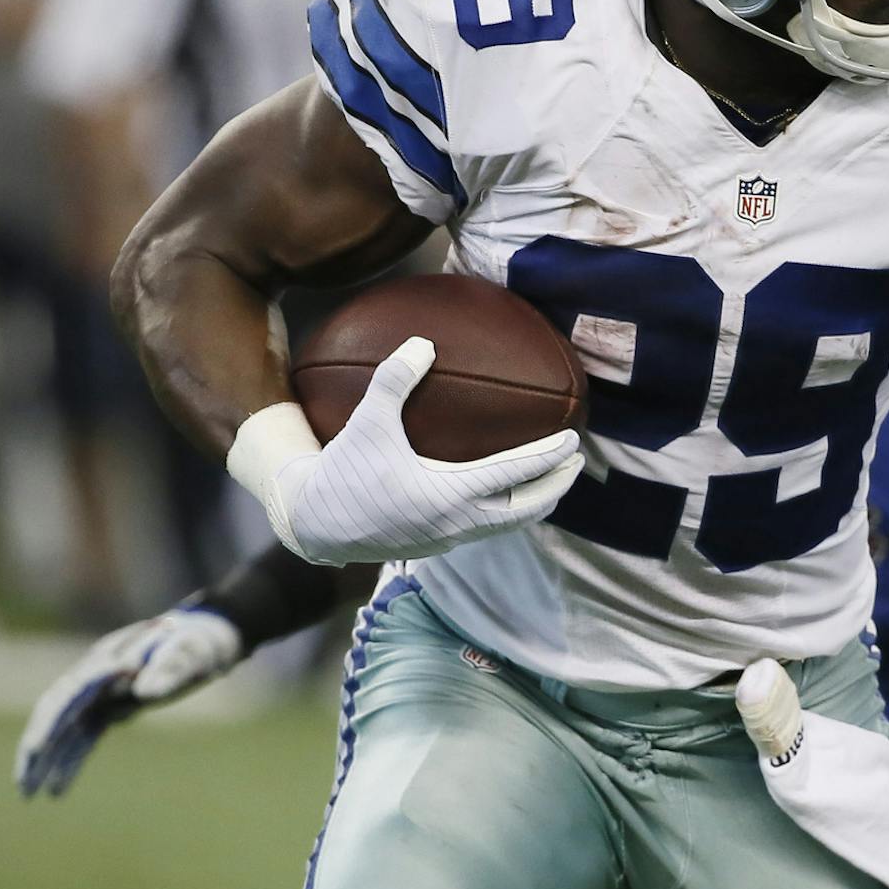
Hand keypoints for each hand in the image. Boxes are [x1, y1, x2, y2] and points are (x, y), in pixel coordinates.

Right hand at [14, 608, 243, 797]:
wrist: (203, 641)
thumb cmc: (196, 645)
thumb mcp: (189, 655)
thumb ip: (169, 670)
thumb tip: (146, 691)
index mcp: (109, 658)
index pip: (71, 692)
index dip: (52, 720)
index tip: (37, 748)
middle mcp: (95, 676)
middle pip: (56, 713)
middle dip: (37, 746)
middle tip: (24, 784)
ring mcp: (100, 693)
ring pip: (65, 730)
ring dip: (45, 761)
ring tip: (28, 795)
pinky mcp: (109, 708)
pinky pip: (83, 738)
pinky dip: (70, 762)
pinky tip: (56, 791)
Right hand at [236, 336, 584, 565]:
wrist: (311, 525)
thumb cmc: (342, 471)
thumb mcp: (367, 423)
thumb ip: (394, 381)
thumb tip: (421, 342)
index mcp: (447, 496)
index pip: (514, 476)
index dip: (547, 458)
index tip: (572, 441)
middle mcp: (455, 524)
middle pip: (525, 510)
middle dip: (555, 487)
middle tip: (576, 462)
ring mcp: (448, 540)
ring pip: (507, 526)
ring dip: (534, 504)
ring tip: (554, 481)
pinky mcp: (437, 546)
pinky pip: (485, 529)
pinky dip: (506, 513)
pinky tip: (508, 495)